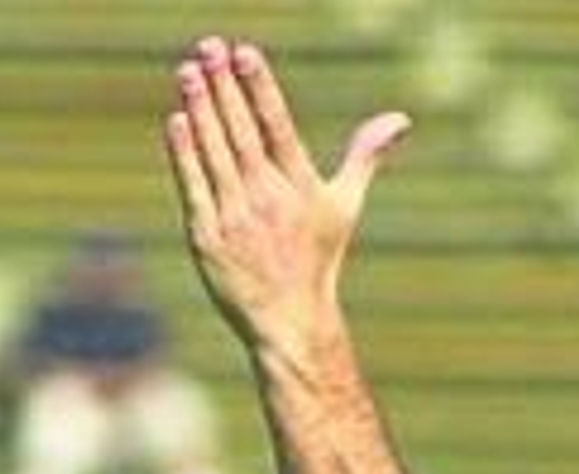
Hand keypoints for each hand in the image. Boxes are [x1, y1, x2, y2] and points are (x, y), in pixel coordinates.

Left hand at [164, 37, 409, 354]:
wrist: (289, 321)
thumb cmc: (316, 262)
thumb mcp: (344, 207)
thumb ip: (365, 157)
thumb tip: (400, 119)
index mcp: (300, 186)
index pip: (277, 126)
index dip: (259, 88)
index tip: (245, 52)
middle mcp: (268, 199)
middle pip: (242, 133)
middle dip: (224, 88)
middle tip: (208, 46)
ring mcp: (236, 218)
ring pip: (215, 154)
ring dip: (201, 110)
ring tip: (188, 72)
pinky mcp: (207, 238)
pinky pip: (194, 188)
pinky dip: (185, 155)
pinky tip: (177, 121)